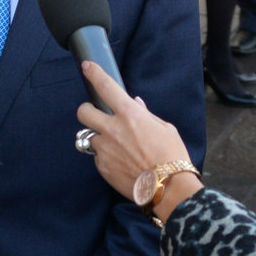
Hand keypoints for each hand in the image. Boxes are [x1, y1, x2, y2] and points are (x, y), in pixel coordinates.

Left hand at [76, 61, 195, 210]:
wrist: (168, 188)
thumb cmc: (172, 156)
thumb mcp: (165, 129)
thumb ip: (145, 115)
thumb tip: (135, 104)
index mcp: (130, 114)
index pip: (105, 87)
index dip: (94, 73)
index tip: (87, 66)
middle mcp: (113, 129)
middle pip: (83, 112)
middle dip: (87, 111)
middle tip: (97, 116)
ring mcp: (105, 149)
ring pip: (90, 137)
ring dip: (100, 138)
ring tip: (117, 148)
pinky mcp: (102, 167)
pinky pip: (97, 157)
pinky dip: (106, 157)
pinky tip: (122, 163)